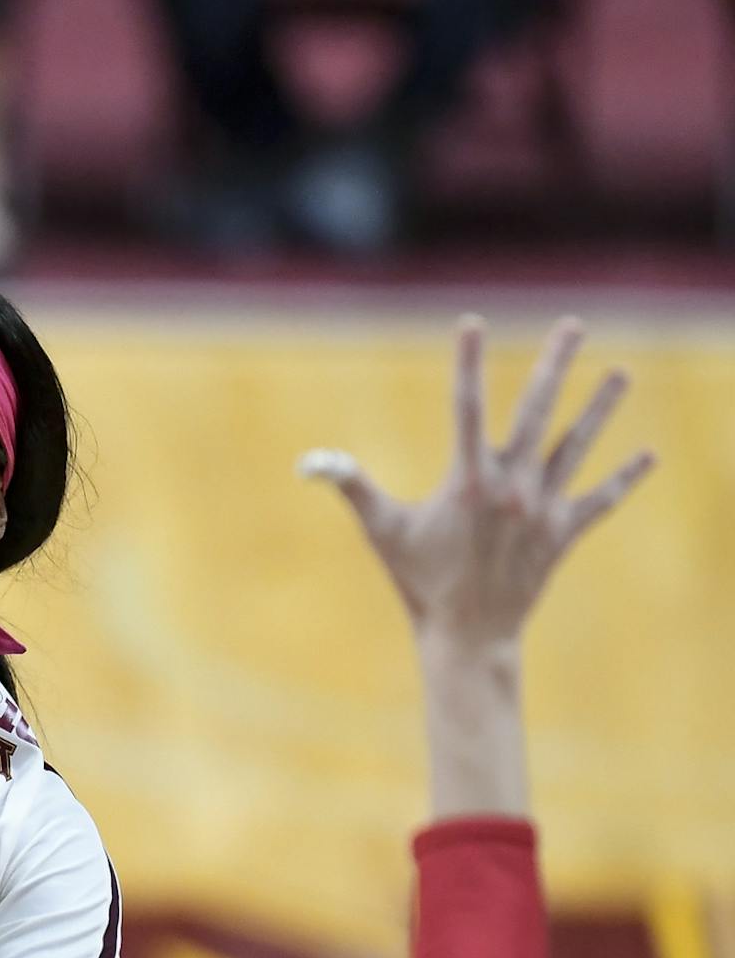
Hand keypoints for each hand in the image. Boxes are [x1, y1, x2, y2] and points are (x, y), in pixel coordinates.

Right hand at [300, 315, 652, 652]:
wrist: (468, 635)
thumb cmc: (418, 580)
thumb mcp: (382, 530)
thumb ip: (352, 487)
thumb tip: (309, 462)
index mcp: (468, 481)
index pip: (465, 406)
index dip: (467, 362)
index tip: (471, 322)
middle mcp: (512, 487)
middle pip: (537, 411)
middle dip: (555, 364)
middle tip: (573, 324)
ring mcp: (543, 509)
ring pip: (577, 447)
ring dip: (600, 408)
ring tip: (621, 372)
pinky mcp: (563, 533)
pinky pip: (600, 499)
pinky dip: (625, 478)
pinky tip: (648, 454)